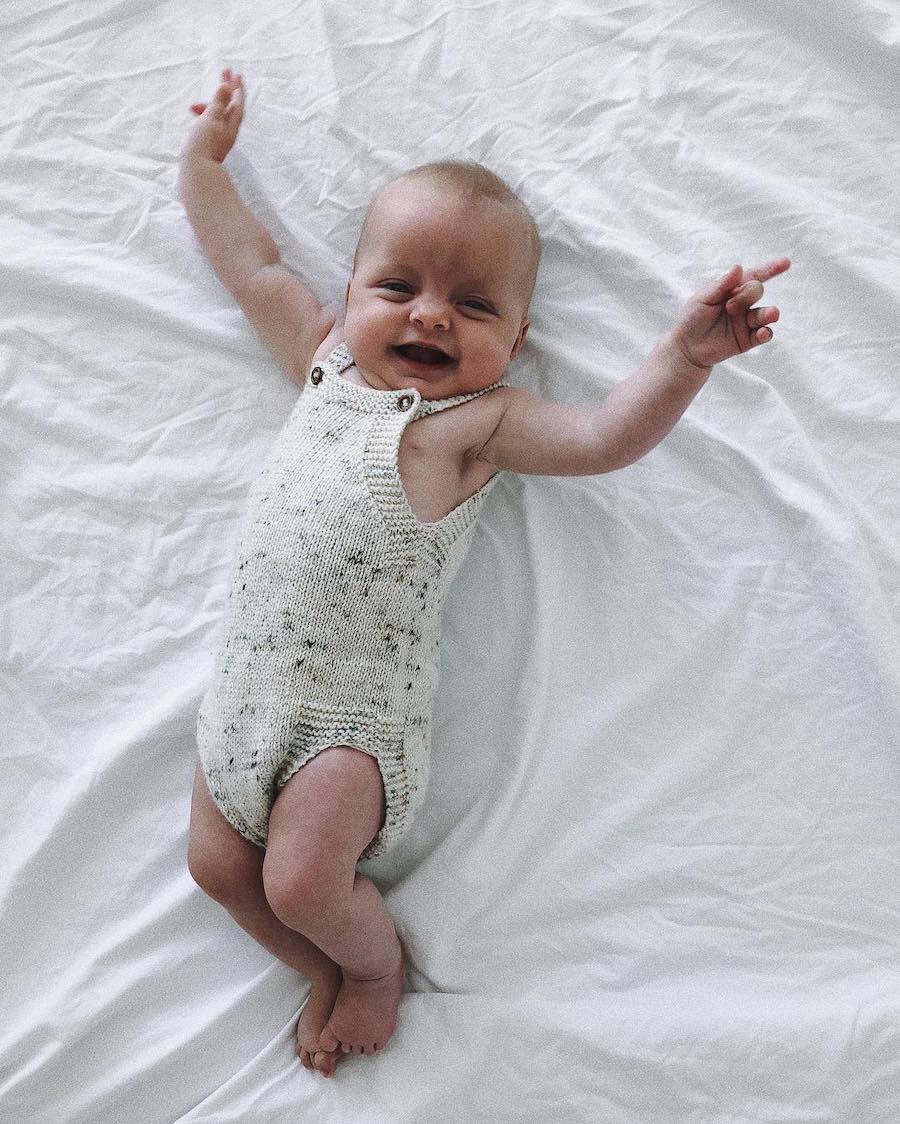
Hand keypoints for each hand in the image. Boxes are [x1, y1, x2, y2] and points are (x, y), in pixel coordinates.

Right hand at [181, 68, 244, 162]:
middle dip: (226, 89)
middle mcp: (229, 129)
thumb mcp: (211, 117)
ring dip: (209, 105)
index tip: (235, 73)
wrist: (197, 169)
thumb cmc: (203, 142)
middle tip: (223, 73)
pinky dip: (205, 115)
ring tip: (192, 107)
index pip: (237, 100)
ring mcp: (221, 137)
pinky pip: (211, 122)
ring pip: (218, 114)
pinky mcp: (212, 143)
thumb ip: (219, 102)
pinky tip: (194, 117)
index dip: (236, 86)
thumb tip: (226, 86)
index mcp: (231, 122)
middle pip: (230, 105)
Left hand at [671, 258, 790, 368]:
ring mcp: (747, 322)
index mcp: (732, 290)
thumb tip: (738, 267)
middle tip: (729, 307)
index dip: (770, 269)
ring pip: (766, 313)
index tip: (786, 263)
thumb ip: (721, 285)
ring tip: (770, 314)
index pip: (753, 276)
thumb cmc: (692, 318)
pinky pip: (764, 335)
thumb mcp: (703, 298)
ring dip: (769, 313)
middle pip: (757, 291)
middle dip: (747, 295)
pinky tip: (762, 332)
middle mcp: (743, 304)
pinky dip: (766, 333)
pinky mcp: (748, 339)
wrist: (687, 346)